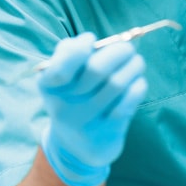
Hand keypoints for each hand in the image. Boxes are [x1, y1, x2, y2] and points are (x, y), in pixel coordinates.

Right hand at [38, 33, 147, 185]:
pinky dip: (137, 86)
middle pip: (96, 70)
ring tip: (136, 62)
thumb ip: (71, 51)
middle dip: (118, 52)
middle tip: (128, 48)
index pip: (61, 67)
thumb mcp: (61, 75)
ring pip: (116, 84)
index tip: (92, 41)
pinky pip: (128, 102)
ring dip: (133, 66)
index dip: (80, 49)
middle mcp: (63, 107)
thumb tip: (91, 40)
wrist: (76, 145)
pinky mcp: (105, 133)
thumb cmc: (72, 96)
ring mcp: (85, 122)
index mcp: (48, 86)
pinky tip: (137, 82)